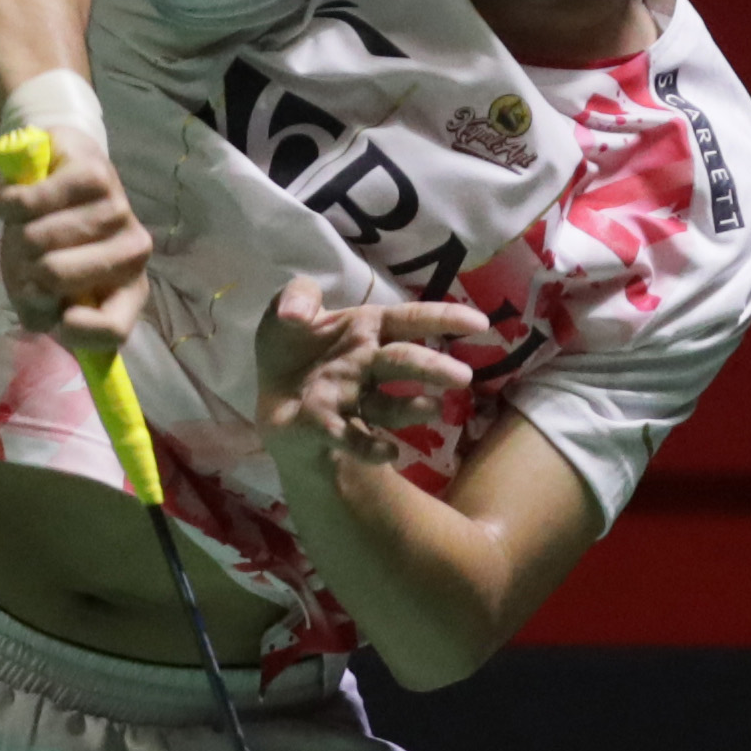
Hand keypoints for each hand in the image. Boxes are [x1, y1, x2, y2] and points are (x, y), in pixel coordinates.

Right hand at [0, 144, 153, 351]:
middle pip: (54, 275)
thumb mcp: (39, 291)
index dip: (78, 331)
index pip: (113, 328)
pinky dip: (9, 206)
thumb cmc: (52, 243)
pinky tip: (19, 202)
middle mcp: (134, 251)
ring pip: (36, 238)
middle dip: (24, 267)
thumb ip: (38, 309)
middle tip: (27, 254)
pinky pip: (27, 204)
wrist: (60, 175)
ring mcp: (117, 209)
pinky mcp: (93, 173)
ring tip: (25, 224)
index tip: (57, 319)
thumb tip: (37, 298)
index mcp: (126, 290)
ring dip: (15, 233)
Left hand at [252, 276, 492, 467]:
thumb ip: (297, 297)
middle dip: (432, 367)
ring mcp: (353, 398)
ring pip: (389, 405)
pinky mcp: (330, 427)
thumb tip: (298, 314)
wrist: (270, 397)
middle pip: (404, 361)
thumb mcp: (285, 312)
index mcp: (367, 329)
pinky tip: (390, 454)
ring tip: (434, 409)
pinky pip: (354, 439)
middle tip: (462, 377)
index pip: (410, 319)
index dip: (444, 318)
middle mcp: (367, 363)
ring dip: (413, 408)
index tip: (480, 324)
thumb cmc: (291, 348)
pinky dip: (371, 448)